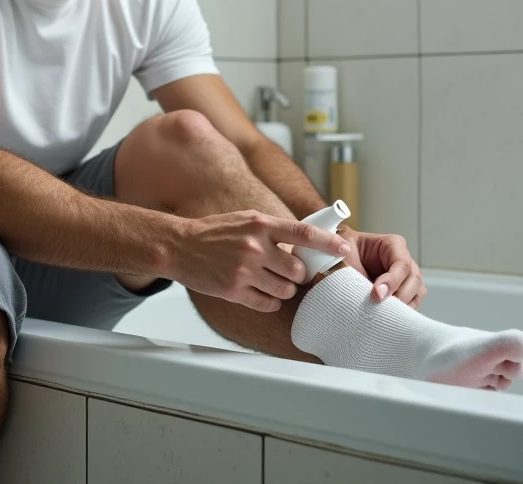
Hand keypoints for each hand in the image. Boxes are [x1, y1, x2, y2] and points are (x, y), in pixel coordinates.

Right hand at [170, 211, 350, 311]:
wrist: (178, 245)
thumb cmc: (214, 232)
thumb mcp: (247, 219)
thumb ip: (274, 229)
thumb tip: (304, 243)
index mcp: (260, 225)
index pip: (304, 233)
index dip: (328, 243)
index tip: (344, 249)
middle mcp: (254, 247)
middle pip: (298, 270)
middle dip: (298, 274)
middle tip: (289, 272)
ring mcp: (244, 270)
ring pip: (285, 290)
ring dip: (284, 289)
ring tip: (270, 280)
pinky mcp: (234, 290)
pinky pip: (267, 303)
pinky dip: (270, 300)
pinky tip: (260, 291)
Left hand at [342, 229, 425, 308]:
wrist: (338, 261)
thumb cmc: (344, 254)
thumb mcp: (346, 255)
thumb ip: (355, 270)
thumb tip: (370, 291)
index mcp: (392, 245)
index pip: (402, 263)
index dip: (392, 280)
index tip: (376, 294)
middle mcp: (403, 259)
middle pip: (414, 279)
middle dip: (400, 295)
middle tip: (380, 304)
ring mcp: (406, 276)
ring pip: (417, 292)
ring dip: (403, 305)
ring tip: (384, 313)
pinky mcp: (404, 291)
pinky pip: (412, 302)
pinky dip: (403, 311)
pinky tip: (387, 315)